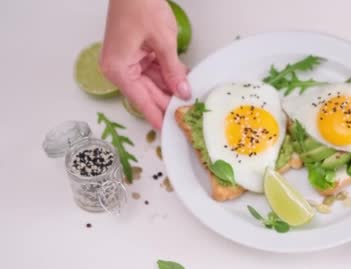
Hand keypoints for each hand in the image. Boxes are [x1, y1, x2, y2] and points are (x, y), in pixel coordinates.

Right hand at [100, 0, 190, 129]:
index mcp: (119, 69)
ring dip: (171, 89)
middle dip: (168, 103)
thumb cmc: (139, 7)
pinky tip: (184, 81)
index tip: (168, 132)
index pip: (142, 101)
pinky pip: (154, 71)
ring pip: (153, 84)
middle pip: (148, 94)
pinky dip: (168, 76)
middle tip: (187, 116)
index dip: (157, 117)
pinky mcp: (136, 55)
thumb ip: (173, 70)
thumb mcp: (163, 42)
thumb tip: (182, 91)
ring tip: (190, 99)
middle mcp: (120, 69)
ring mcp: (128, 62)